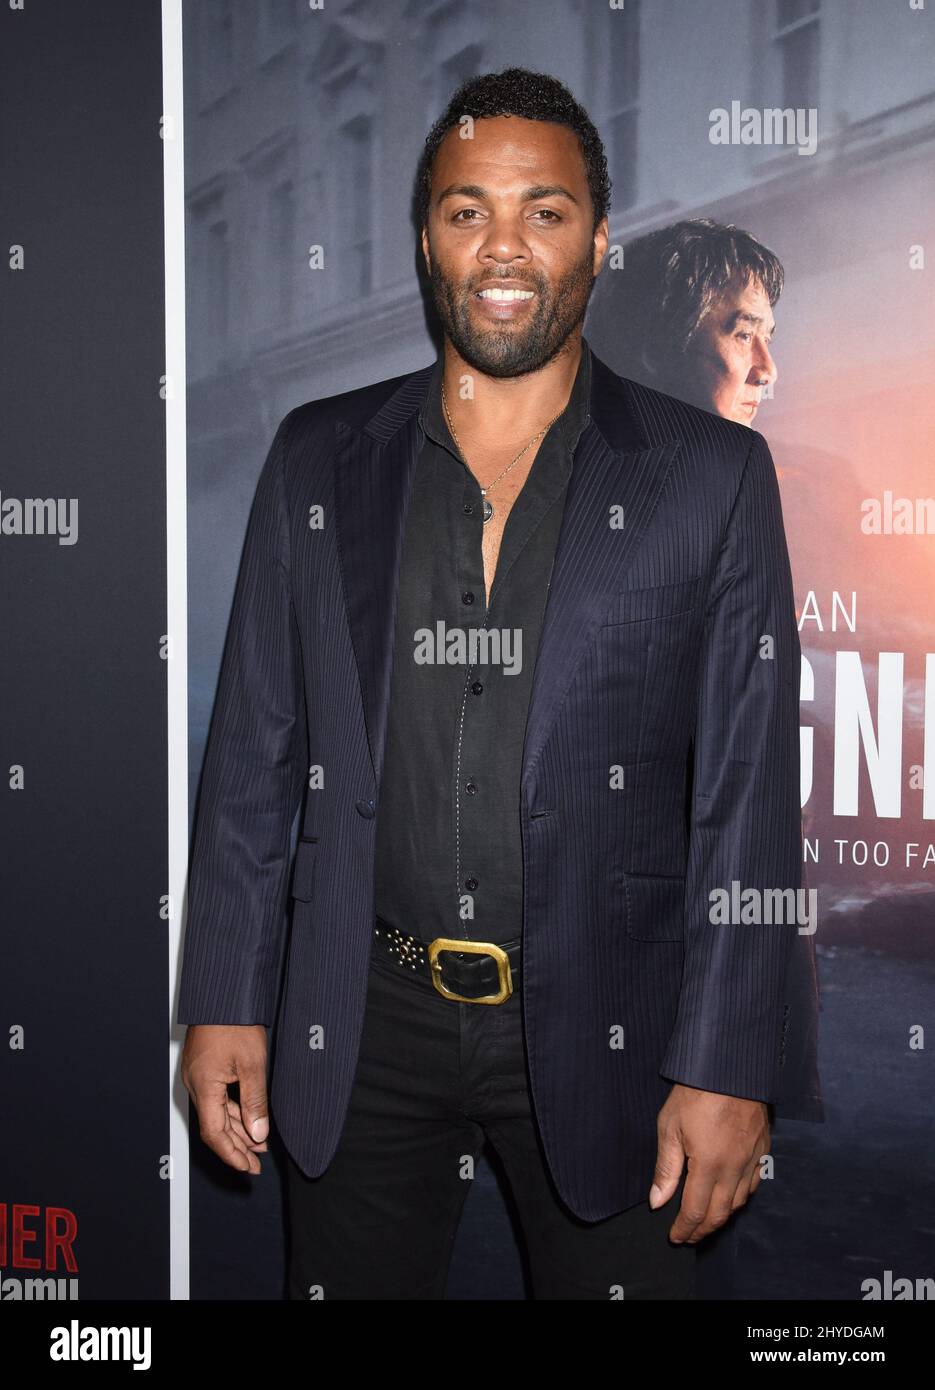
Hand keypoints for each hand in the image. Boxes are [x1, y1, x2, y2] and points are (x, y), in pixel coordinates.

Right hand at [181, 1024, 269, 1173]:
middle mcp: (195, 1084)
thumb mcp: (252, 1064)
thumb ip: (254, 1102)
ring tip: (258, 1144)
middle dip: (236, 1147)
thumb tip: (258, 1133)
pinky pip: (217, 1098)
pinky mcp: (204, 1067)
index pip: (214, 1134)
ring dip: (237, 1130)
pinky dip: (233, 1111)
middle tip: (256, 1163)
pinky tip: (248, 1118)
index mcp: (203, 1087)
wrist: (223, 993)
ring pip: (216, 1113)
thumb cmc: (234, 1021)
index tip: (247, 1168)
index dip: (232, 1154)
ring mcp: (198, 1076)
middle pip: (214, 1127)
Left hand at [650, 1083, 768, 1242]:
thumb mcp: (670, 1126)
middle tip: (689, 1236)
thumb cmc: (695, 1092)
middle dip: (703, 1230)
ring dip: (722, 1217)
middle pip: (720, 1214)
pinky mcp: (763, 1149)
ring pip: (739, 1202)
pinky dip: (741, 1198)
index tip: (675, 1236)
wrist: (730, 1066)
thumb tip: (657, 1202)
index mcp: (709, 1164)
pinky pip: (755, 1184)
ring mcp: (752, 1159)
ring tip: (706, 1221)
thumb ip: (665, 1168)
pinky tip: (730, 1197)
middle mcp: (735, 1168)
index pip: (696, 1210)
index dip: (685, 1228)